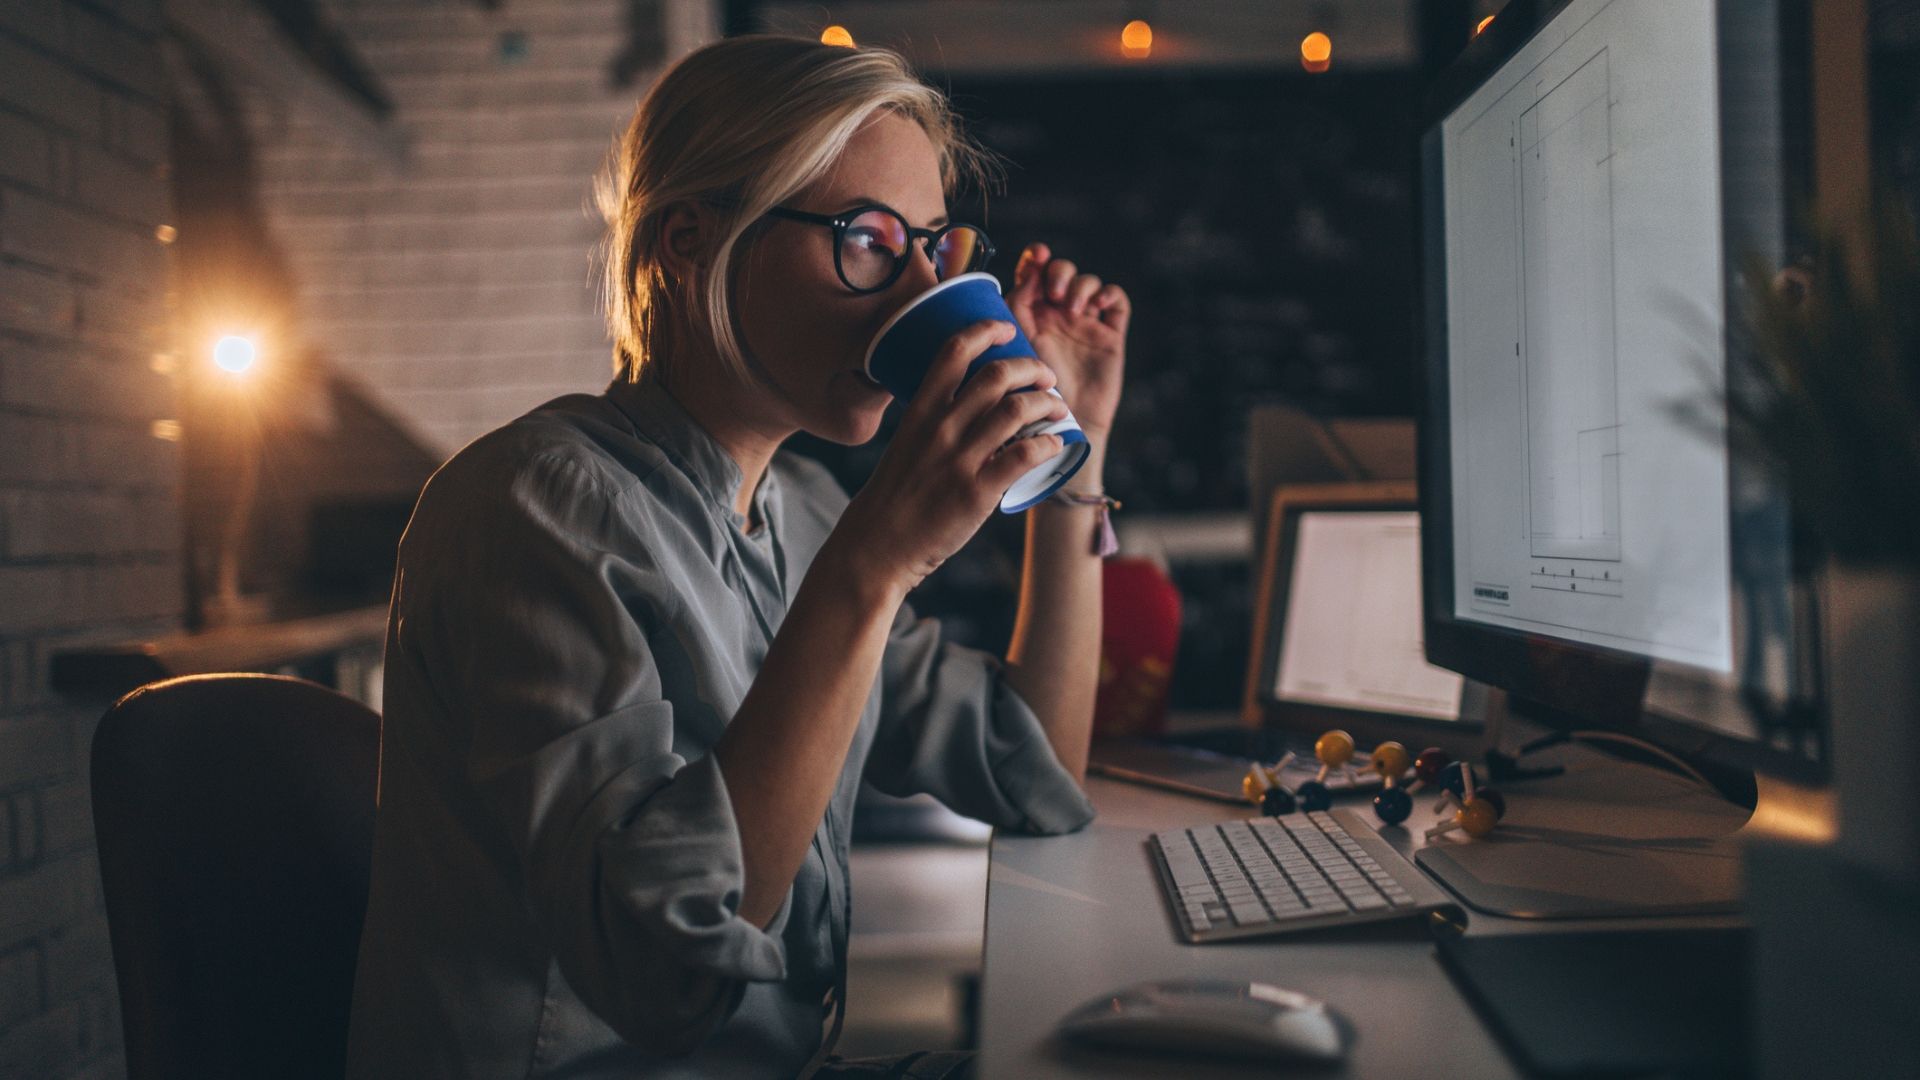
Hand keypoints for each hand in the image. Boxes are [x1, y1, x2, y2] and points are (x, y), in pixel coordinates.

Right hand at [830, 320, 1071, 591]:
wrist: (878, 545)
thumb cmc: (895, 494)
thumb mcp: (908, 444)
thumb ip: (937, 421)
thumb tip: (978, 406)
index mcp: (921, 410)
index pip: (954, 351)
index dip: (986, 329)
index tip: (1007, 329)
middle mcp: (941, 428)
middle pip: (997, 374)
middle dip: (1032, 367)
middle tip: (1046, 377)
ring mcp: (959, 459)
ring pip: (1017, 410)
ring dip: (1048, 403)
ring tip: (1057, 408)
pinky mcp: (977, 491)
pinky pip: (1025, 456)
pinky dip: (1048, 444)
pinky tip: (1055, 445)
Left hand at [1006, 243, 1128, 438]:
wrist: (1059, 430)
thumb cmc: (1027, 397)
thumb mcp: (1013, 349)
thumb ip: (1013, 312)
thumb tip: (1021, 276)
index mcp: (1030, 316)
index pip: (1035, 273)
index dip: (1036, 258)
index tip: (1037, 256)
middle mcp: (1057, 317)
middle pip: (1063, 271)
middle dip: (1059, 272)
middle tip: (1053, 294)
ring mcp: (1085, 326)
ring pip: (1089, 282)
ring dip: (1080, 285)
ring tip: (1071, 309)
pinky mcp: (1110, 337)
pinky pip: (1117, 301)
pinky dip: (1108, 294)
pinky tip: (1096, 305)